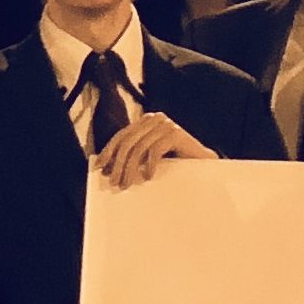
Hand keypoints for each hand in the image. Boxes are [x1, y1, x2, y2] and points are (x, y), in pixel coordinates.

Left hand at [94, 111, 215, 190]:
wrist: (204, 166)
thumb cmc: (175, 164)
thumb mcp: (148, 157)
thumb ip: (132, 155)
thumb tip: (106, 167)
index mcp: (146, 121)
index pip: (121, 135)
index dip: (109, 151)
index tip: (99, 166)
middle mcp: (155, 119)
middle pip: (128, 142)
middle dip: (118, 164)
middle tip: (114, 182)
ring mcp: (166, 124)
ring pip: (139, 147)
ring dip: (130, 168)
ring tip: (127, 184)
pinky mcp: (176, 133)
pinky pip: (155, 150)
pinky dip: (149, 165)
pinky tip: (148, 177)